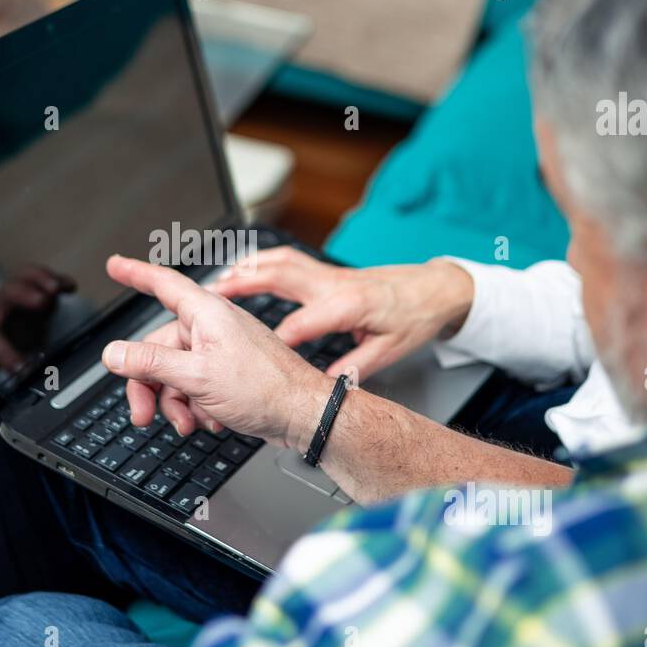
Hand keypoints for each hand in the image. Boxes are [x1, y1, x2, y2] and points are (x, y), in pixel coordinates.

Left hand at [0, 264, 75, 373]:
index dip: (6, 353)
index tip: (23, 368)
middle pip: (6, 295)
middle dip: (23, 294)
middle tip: (42, 301)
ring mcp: (12, 294)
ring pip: (22, 279)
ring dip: (39, 280)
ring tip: (55, 288)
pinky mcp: (28, 288)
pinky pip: (38, 277)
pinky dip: (55, 279)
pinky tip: (70, 286)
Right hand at [102, 255, 332, 448]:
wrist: (305, 414)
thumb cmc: (266, 388)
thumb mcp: (197, 376)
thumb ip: (151, 363)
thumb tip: (114, 353)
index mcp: (206, 313)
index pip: (162, 284)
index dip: (135, 273)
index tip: (115, 265)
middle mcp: (212, 327)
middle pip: (158, 348)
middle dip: (149, 385)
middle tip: (143, 414)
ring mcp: (221, 350)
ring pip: (175, 373)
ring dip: (176, 403)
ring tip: (190, 422)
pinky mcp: (229, 373)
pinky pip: (195, 386)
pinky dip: (196, 406)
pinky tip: (211, 419)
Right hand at [212, 247, 473, 380]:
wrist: (433, 290)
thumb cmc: (413, 319)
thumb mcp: (390, 351)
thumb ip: (356, 369)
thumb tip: (328, 386)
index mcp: (349, 306)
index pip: (303, 323)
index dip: (276, 339)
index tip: (251, 351)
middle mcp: (333, 284)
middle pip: (280, 276)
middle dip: (243, 284)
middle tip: (213, 294)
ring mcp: (327, 273)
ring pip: (279, 261)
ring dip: (246, 268)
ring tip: (218, 280)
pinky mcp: (326, 272)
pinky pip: (286, 260)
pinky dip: (260, 263)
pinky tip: (242, 271)